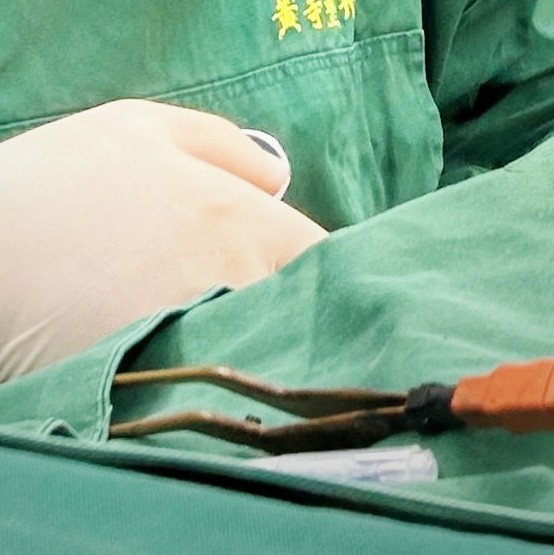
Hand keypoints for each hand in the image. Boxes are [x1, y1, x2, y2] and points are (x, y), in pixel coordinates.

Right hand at [0, 99, 326, 378]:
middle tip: (247, 298)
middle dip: (294, 307)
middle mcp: (238, 284)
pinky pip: (226, 387)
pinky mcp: (171, 390)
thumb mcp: (138, 131)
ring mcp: (207, 346)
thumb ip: (224, 148)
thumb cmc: (58, 188)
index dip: (323, 271)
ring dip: (261, 341)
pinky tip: (185, 354)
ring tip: (205, 325)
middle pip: (308, 313)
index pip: (326, 260)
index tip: (298, 275)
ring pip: (272, 352)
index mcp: (239, 222)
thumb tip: (280, 178)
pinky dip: (223, 374)